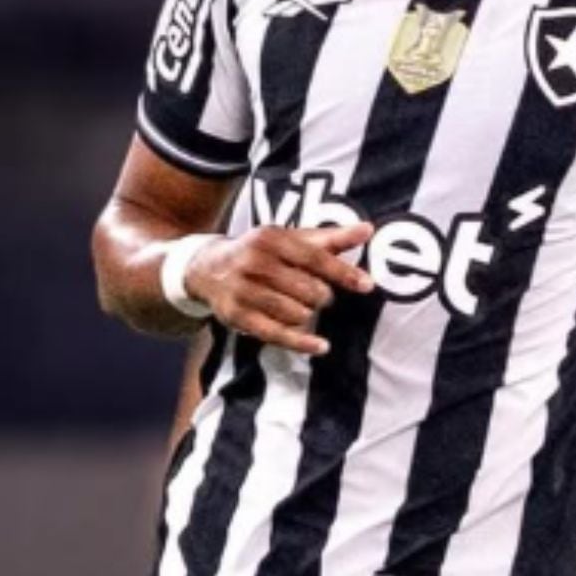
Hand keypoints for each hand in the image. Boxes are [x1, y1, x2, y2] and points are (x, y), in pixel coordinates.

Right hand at [185, 222, 374, 355]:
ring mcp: (244, 290)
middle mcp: (255, 262)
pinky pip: (276, 334)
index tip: (368, 285)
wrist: (207, 267)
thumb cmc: (262, 252)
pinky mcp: (236, 315)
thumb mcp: (292, 240)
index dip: (343, 272)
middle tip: (316, 294)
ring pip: (295, 313)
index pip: (314, 258)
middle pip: (308, 289)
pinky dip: (301, 343)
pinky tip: (321, 346)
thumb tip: (369, 229)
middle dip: (321, 296)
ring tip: (302, 307)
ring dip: (308, 315)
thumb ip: (331, 238)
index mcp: (272, 238)